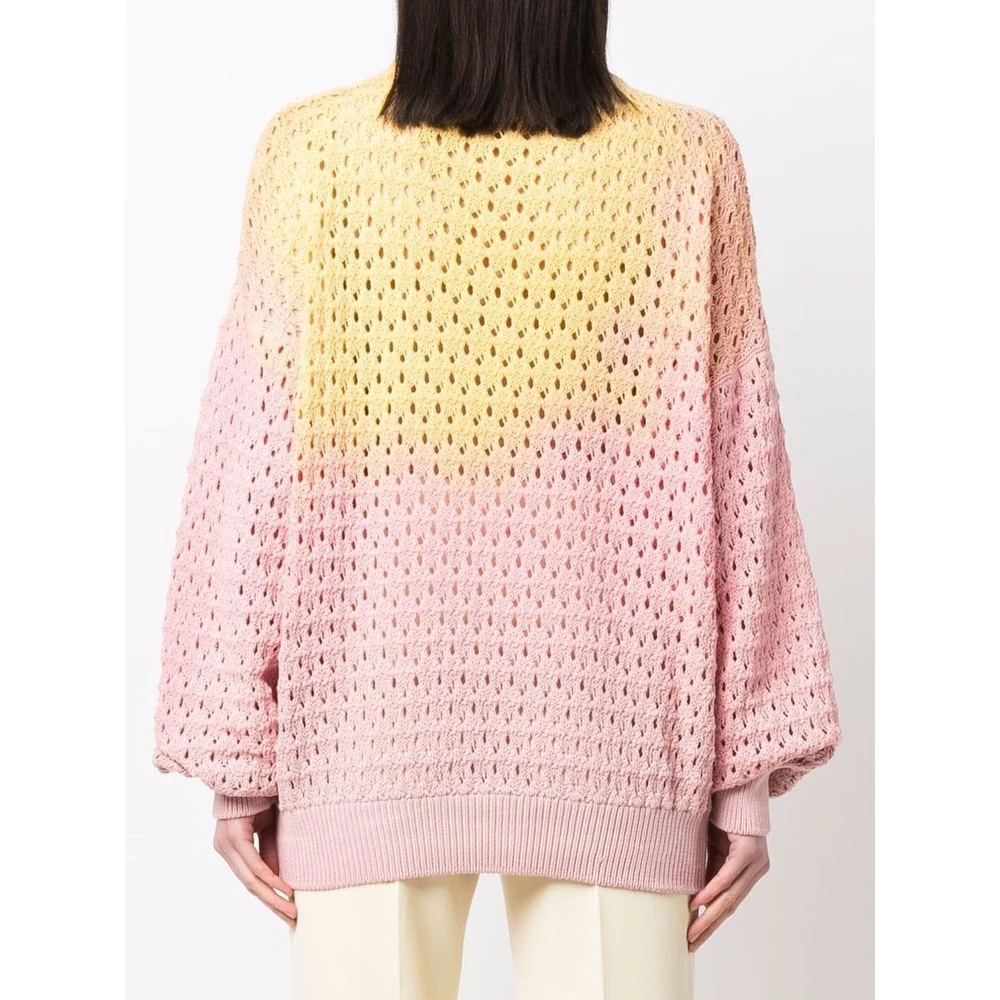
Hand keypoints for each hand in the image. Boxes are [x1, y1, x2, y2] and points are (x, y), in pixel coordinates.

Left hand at [213, 805, 296, 926]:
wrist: (251, 767)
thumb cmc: (260, 795)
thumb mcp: (270, 828)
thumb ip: (272, 853)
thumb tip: (281, 883)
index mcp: (232, 847)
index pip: (251, 881)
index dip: (270, 898)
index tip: (288, 913)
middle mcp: (224, 848)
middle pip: (250, 885)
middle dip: (273, 905)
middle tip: (292, 921)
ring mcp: (226, 844)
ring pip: (250, 879)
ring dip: (273, 897)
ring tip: (291, 911)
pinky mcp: (233, 837)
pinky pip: (253, 864)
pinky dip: (270, 878)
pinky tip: (285, 889)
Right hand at [687, 823, 768, 950]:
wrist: (737, 784)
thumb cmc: (722, 812)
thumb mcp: (711, 847)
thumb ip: (706, 869)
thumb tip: (691, 895)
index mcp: (747, 870)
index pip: (728, 904)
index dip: (711, 923)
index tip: (694, 939)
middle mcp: (756, 869)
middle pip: (729, 906)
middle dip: (708, 928)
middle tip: (690, 944)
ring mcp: (755, 862)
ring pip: (730, 897)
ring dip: (708, 917)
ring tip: (691, 932)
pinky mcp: (749, 851)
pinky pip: (728, 876)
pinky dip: (712, 891)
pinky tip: (698, 904)